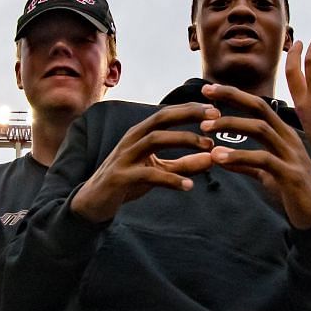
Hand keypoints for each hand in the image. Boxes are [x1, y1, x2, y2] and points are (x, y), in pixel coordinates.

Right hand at [69, 104, 215, 223]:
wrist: (94, 202)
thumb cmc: (128, 181)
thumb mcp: (159, 171)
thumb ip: (184, 164)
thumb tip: (212, 159)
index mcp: (140, 133)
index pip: (167, 113)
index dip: (191, 109)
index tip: (216, 109)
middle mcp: (132, 139)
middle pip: (161, 118)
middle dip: (189, 114)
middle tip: (216, 116)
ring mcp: (125, 156)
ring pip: (155, 139)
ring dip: (184, 140)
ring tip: (209, 149)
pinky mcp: (121, 177)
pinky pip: (148, 174)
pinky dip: (170, 179)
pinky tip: (189, 186)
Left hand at [200, 84, 310, 228]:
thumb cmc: (293, 192)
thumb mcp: (266, 174)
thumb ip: (244, 164)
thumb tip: (219, 157)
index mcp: (284, 135)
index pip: (259, 105)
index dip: (235, 95)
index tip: (209, 89)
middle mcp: (289, 139)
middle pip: (260, 107)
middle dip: (232, 97)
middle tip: (205, 94)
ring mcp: (292, 155)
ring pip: (261, 128)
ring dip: (231, 124)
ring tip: (205, 127)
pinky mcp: (291, 175)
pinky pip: (262, 160)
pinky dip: (238, 157)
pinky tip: (218, 157)